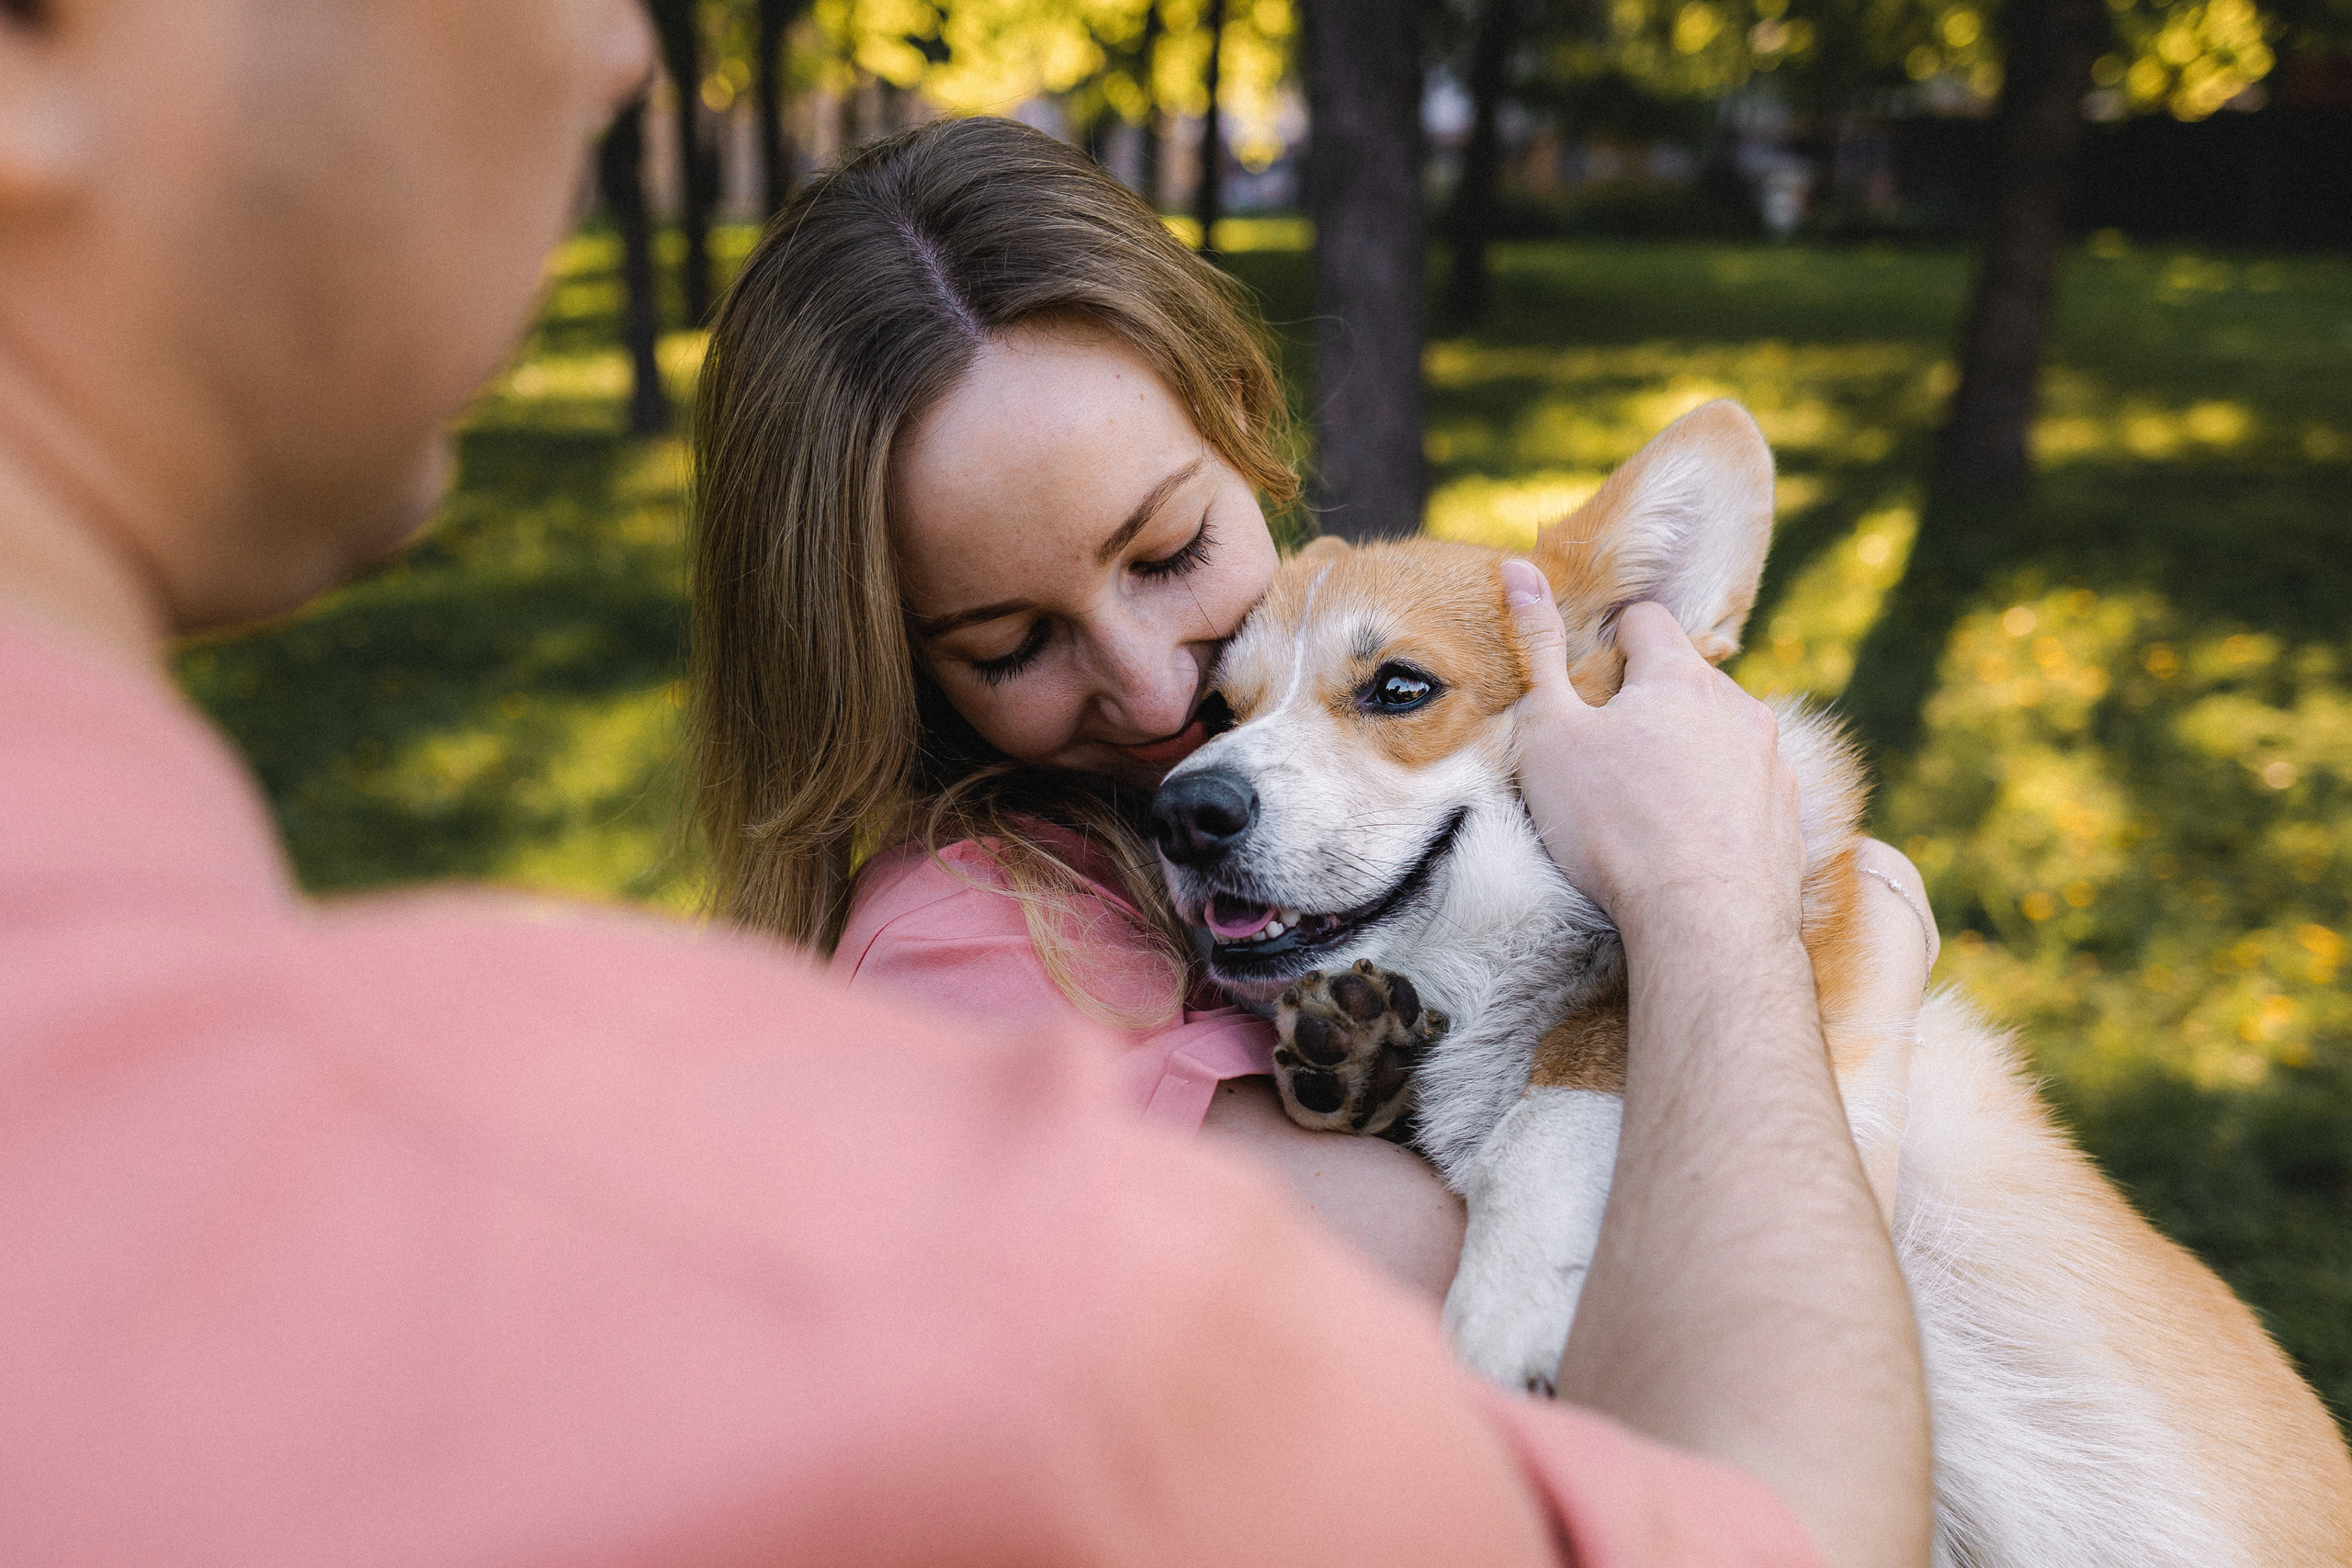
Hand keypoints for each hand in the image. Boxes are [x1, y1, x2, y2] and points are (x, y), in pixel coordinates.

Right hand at [1501, 560, 1803, 945]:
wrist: (1706, 922)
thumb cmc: (1615, 826)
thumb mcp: (1549, 733)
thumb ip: (1536, 649)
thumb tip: (1518, 569)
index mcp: (1680, 677)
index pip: (1644, 622)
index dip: (1606, 640)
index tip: (1584, 679)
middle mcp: (1739, 708)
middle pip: (1686, 680)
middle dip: (1647, 703)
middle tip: (1604, 754)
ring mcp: (1773, 763)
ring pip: (1720, 735)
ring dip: (1685, 752)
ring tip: (1643, 805)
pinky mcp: (1788, 818)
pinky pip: (1746, 789)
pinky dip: (1716, 800)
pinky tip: (1683, 841)